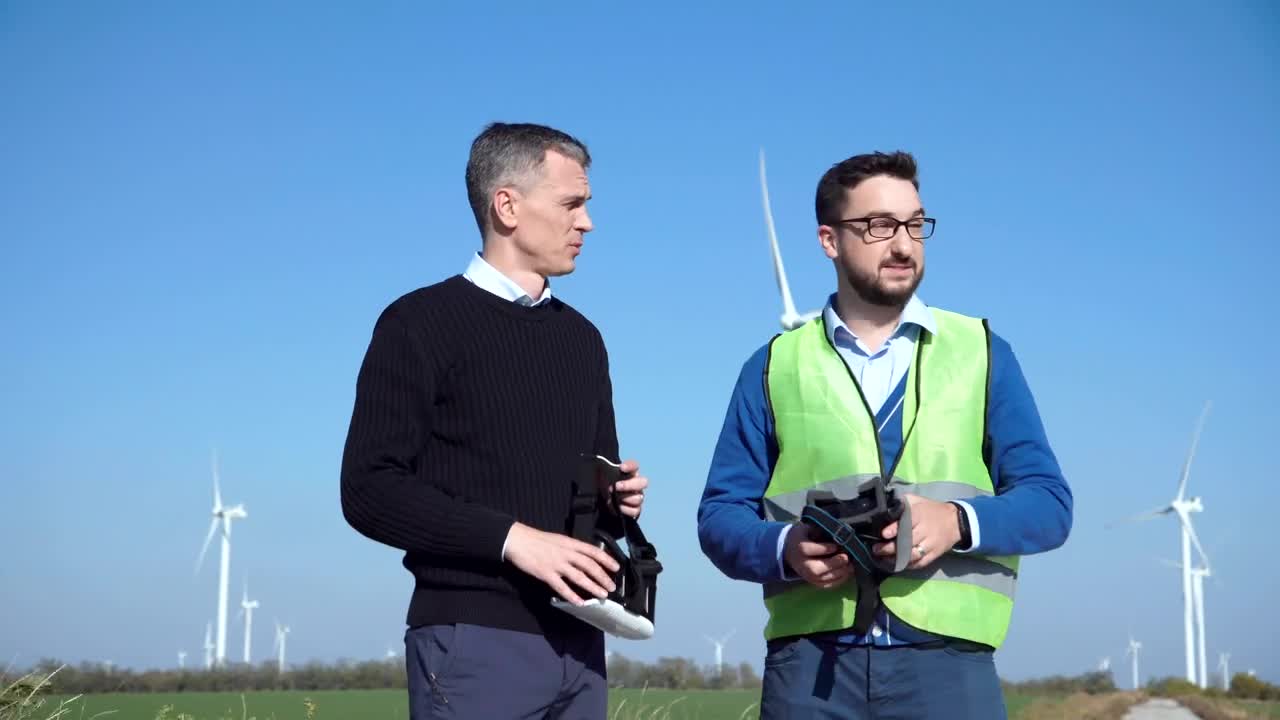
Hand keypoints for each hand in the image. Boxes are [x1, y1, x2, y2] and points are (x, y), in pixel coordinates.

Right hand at [504, 522, 619, 604]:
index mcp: (570, 543)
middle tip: (612, 587)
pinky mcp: (546, 574)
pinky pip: (561, 587)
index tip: (616, 567)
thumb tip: (585, 558)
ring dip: (592, 587)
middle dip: (603, 577)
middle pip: (589, 566)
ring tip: (602, 595)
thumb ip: (571, 548)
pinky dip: (571, 596)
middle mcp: (566, 553)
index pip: (593, 551)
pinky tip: (579, 602)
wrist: (518, 540)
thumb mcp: (559, 540)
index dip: (606, 559)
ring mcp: (556, 564)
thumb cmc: (538, 540)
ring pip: (579, 577)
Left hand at [604, 459, 647, 518]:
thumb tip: (598, 463)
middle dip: (630, 485)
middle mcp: (636, 485)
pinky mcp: (635, 509)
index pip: (634, 466)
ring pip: (639, 498)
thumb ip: (603, 469)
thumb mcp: (602, 476)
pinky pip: (636, 511)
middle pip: (643, 482)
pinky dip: (626, 509)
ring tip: (615, 498)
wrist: (602, 502)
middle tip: (617, 486)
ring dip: (626, 498)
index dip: (630, 466)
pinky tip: (618, 507)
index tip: (621, 468)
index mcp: (629, 473)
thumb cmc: (604, 485)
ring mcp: (637, 497)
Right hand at [783, 522, 850, 588]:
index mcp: (798, 547)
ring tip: (850, 566)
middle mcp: (801, 564)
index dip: (823, 549)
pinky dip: (837, 581)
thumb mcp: (808, 528)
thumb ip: (820, 530)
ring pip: (822, 579)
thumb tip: (838, 533)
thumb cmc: (803, 536)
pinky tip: (846, 573)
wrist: (790, 549)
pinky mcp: (812, 581)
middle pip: (815, 569)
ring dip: (838, 574)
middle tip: (846, 558)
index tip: (836, 546)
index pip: (807, 550)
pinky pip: (825, 585)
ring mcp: (806, 575)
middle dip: (833, 564)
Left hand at [873, 495, 961, 569]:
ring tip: (883, 559)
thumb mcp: (916, 500)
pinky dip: (908, 566)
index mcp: (919, 515)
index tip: (884, 534)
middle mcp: (925, 530)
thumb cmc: (930, 510)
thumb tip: (885, 507)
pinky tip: (897, 565)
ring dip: (896, 559)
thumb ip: (901, 503)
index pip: (907, 522)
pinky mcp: (934, 555)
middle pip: (907, 541)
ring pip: (913, 555)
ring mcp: (931, 544)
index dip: (895, 529)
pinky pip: (921, 563)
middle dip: (890, 547)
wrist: (955, 521)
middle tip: (876, 549)